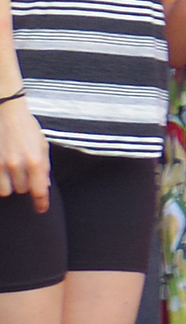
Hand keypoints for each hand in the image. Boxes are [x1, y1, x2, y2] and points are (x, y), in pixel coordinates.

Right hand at [0, 97, 48, 212]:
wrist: (5, 113)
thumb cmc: (26, 128)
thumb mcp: (42, 145)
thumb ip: (44, 166)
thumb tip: (43, 187)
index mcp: (35, 160)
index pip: (39, 191)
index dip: (41, 203)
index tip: (41, 210)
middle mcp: (17, 165)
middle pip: (22, 190)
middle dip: (25, 184)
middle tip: (24, 172)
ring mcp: (0, 165)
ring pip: (5, 190)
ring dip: (10, 184)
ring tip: (12, 171)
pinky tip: (2, 170)